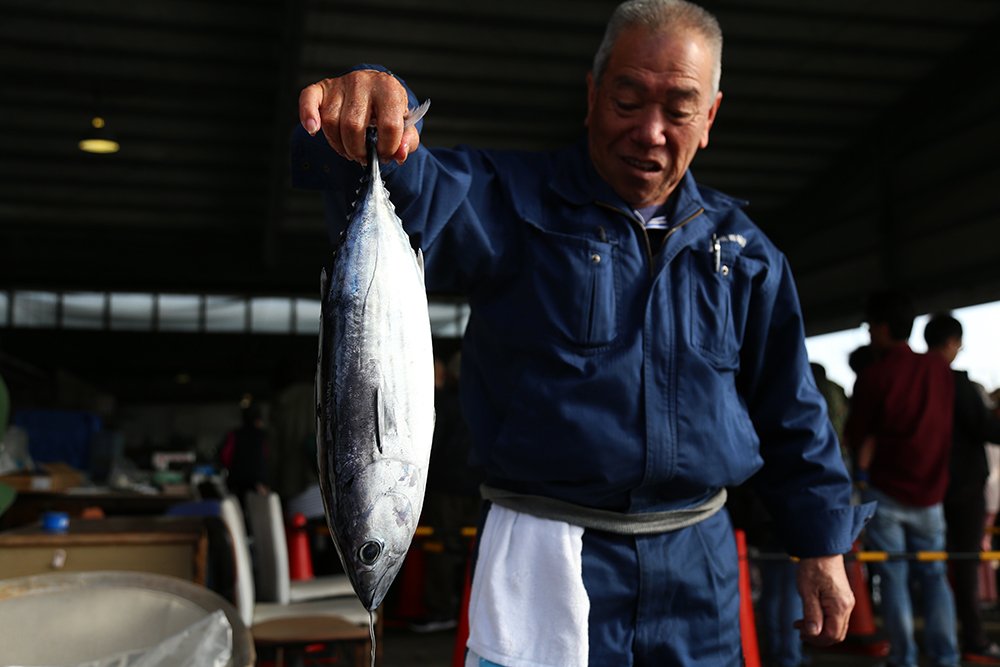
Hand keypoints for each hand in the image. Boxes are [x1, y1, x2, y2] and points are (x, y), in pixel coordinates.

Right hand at [298, 70, 420, 164]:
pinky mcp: (322, 88)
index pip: (389, 126)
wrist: (375, 89)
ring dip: (339, 144)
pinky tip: (313, 130)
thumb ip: (408, 141)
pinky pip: (308, 100)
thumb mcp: (406, 124)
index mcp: (389, 89)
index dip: (387, 148)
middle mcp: (363, 81)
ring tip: (349, 150)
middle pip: (353, 125)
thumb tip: (400, 155)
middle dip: (358, 150)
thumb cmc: (389, 110)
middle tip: (364, 157)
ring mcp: (341, 83)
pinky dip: (307, 116)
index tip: (384, 155)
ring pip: (331, 121)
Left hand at [794, 554, 853, 645]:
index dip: (816, 638)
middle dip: (818, 637)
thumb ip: (811, 613)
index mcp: (839, 606)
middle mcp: (847, 606)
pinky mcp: (843, 598)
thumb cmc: (814, 566)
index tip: (801, 632)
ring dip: (820, 629)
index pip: (832, 634)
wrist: (822, 549)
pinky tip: (810, 616)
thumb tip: (813, 632)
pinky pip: (835, 617)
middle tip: (800, 631)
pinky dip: (824, 621)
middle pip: (836, 634)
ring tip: (802, 624)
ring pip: (836, 626)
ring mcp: (846, 602)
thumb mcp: (807, 591)